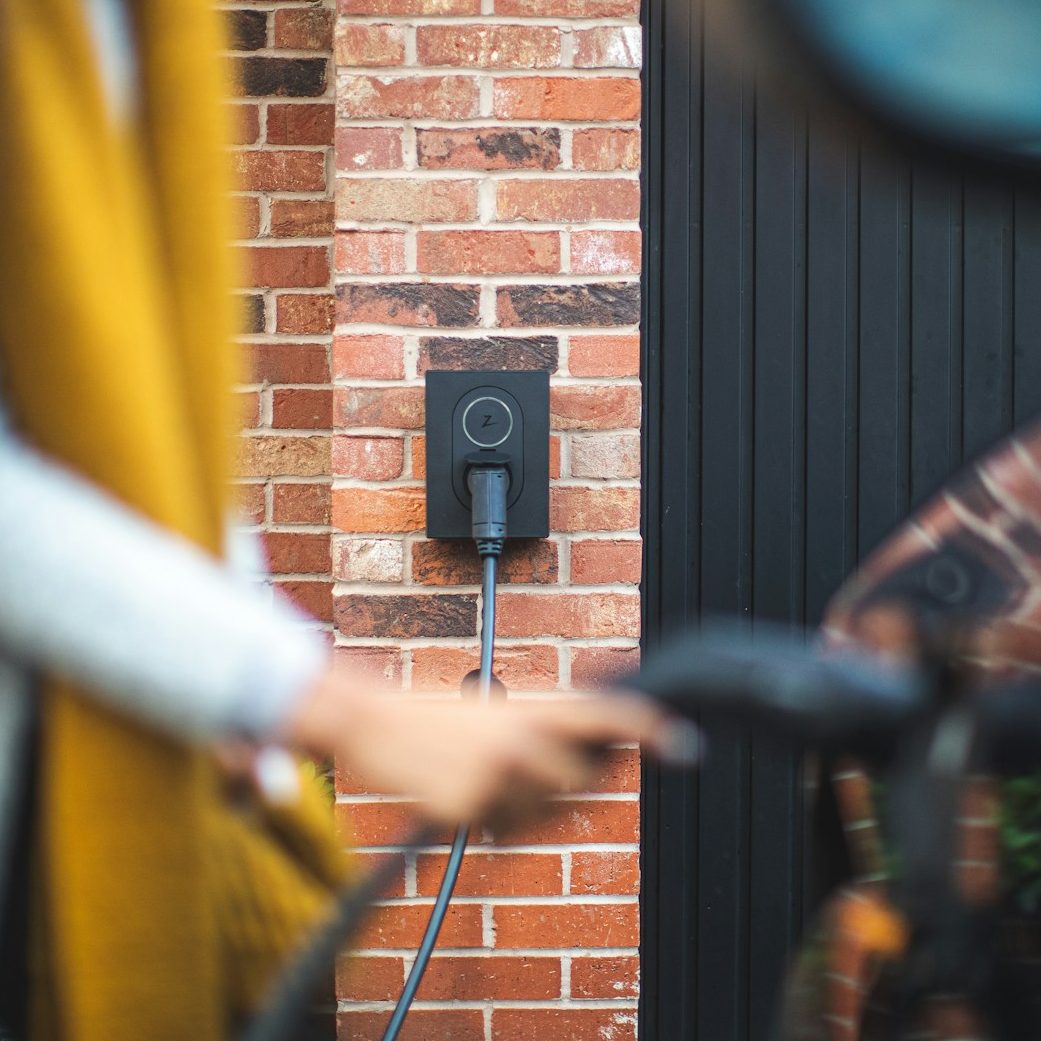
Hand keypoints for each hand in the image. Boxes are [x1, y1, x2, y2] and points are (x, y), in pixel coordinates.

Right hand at [281, 663, 694, 826]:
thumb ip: (547, 735)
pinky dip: (488, 822)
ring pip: (540, 815)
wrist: (377, 724)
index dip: (650, 728)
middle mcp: (523, 738)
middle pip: (581, 784)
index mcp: (534, 709)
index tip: (685, 745)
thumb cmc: (442, 719)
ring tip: (481, 776)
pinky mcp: (470, 806)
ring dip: (520, 809)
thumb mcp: (500, 715)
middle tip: (521, 769)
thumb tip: (591, 772)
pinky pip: (502, 832)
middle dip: (563, 788)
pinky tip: (461, 795)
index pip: (606, 713)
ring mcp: (497, 773)